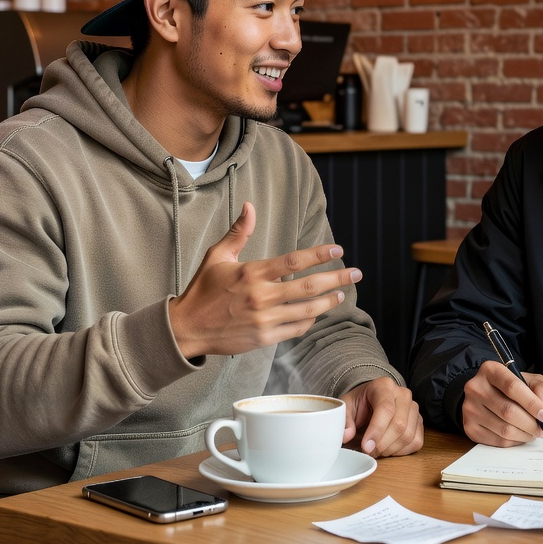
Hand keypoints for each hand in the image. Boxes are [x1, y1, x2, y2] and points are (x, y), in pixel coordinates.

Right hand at [169, 202, 360, 358]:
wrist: (186, 329)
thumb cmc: (203, 289)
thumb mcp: (217, 256)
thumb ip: (238, 232)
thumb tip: (250, 205)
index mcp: (252, 273)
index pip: (294, 262)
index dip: (319, 254)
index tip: (337, 249)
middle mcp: (261, 297)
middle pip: (309, 286)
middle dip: (337, 278)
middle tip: (356, 273)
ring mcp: (264, 320)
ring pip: (307, 310)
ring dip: (329, 301)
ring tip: (342, 293)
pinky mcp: (263, 338)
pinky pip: (295, 329)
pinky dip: (309, 320)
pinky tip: (317, 313)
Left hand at [341, 378, 422, 456]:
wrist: (372, 400)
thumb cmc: (360, 403)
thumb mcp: (346, 406)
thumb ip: (345, 420)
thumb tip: (346, 436)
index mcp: (384, 386)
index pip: (386, 408)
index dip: (376, 430)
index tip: (366, 447)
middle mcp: (403, 394)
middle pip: (399, 424)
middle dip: (382, 444)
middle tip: (369, 451)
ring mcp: (414, 408)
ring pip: (408, 435)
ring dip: (391, 449)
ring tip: (377, 449)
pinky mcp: (419, 421)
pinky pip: (416, 442)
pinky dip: (401, 451)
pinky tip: (389, 448)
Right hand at [461, 360, 542, 445]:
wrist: (486, 396)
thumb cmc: (512, 388)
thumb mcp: (529, 380)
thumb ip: (542, 389)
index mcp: (490, 370)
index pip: (512, 387)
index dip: (532, 403)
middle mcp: (475, 387)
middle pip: (508, 411)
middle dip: (531, 424)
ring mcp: (469, 408)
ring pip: (504, 429)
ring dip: (525, 435)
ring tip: (533, 432)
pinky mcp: (469, 428)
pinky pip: (498, 441)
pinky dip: (514, 442)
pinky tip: (520, 435)